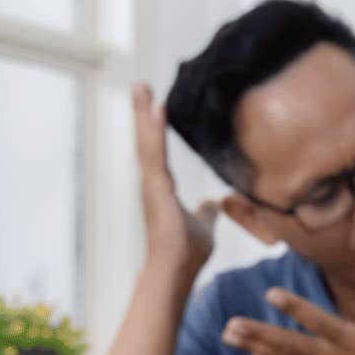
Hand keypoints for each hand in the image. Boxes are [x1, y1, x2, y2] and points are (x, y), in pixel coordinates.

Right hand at [132, 83, 215, 276]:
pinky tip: (158, 109)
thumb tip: (213, 203)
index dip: (155, 128)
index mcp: (163, 188)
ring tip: (141, 87)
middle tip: (140, 85)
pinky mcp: (156, 187)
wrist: (176, 270)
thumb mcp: (204, 226)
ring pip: (147, 141)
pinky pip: (156, 152)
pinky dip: (155, 130)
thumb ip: (207, 213)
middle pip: (147, 140)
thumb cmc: (187, 252)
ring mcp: (152, 184)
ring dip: (143, 113)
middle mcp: (153, 182)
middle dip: (143, 112)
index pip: (159, 150)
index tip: (156, 104)